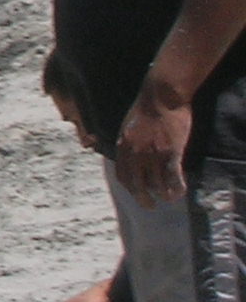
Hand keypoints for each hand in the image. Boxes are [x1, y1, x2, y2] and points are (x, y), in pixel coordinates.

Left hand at [116, 91, 192, 206]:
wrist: (161, 96)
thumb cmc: (145, 108)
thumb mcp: (127, 125)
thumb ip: (128, 142)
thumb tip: (126, 154)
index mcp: (123, 145)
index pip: (122, 175)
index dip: (130, 187)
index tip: (136, 192)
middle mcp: (135, 153)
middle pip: (137, 185)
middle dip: (143, 198)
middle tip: (151, 205)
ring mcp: (153, 154)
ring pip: (157, 184)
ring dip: (163, 195)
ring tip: (169, 198)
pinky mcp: (171, 152)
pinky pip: (173, 177)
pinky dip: (177, 188)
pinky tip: (180, 192)